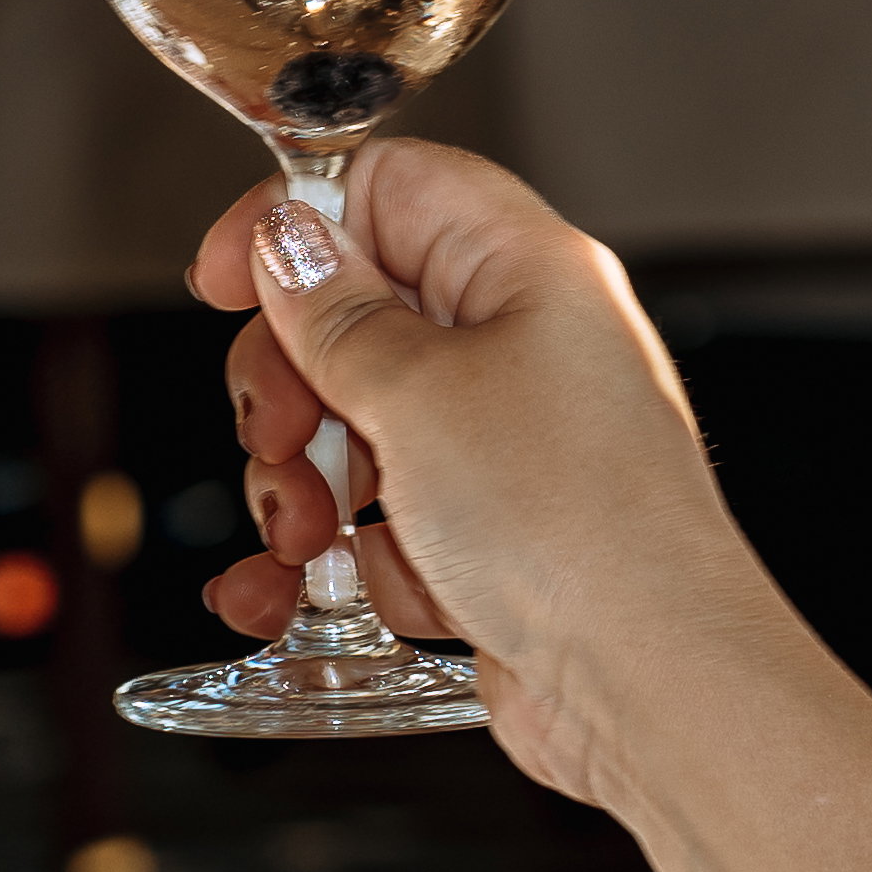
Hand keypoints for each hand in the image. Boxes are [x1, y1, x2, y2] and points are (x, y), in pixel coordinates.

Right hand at [181, 144, 778, 809]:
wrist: (650, 683)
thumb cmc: (574, 524)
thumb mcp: (418, 395)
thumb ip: (335, 312)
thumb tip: (286, 236)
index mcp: (527, 270)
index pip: (392, 189)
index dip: (296, 220)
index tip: (221, 280)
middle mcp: (523, 348)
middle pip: (356, 314)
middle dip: (289, 382)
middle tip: (281, 435)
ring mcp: (507, 448)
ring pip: (356, 429)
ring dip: (298, 484)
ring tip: (302, 537)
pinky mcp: (488, 540)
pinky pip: (378, 525)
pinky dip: (328, 561)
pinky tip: (283, 596)